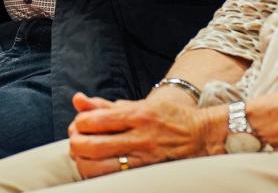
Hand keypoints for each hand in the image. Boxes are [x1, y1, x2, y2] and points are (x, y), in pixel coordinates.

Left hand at [68, 92, 214, 178]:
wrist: (201, 135)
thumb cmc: (168, 117)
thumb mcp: (139, 104)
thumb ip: (106, 106)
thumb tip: (77, 99)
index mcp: (137, 114)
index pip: (94, 121)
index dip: (79, 123)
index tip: (79, 124)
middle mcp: (140, 136)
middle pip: (92, 146)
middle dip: (76, 144)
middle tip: (76, 141)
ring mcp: (144, 157)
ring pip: (100, 167)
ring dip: (83, 162)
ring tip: (84, 156)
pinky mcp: (147, 172)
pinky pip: (115, 177)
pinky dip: (100, 174)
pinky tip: (98, 168)